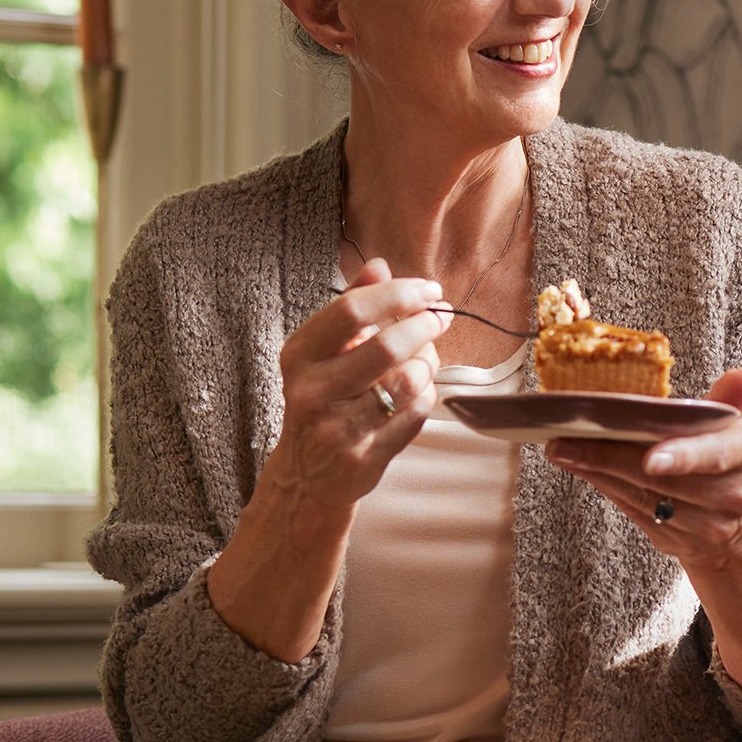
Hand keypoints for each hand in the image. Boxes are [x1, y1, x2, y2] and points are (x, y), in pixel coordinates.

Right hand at [258, 260, 447, 516]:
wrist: (306, 475)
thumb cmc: (322, 399)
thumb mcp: (323, 352)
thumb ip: (351, 307)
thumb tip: (379, 266)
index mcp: (299, 355)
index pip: (351, 310)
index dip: (398, 294)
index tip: (429, 289)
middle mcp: (313, 390)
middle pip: (387, 346)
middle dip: (425, 325)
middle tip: (442, 316)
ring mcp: (339, 427)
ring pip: (409, 382)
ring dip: (428, 364)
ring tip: (424, 360)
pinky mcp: (365, 457)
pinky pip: (416, 414)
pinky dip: (426, 396)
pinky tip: (416, 393)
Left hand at [550, 369, 741, 582]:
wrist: (739, 525)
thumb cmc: (728, 457)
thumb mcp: (736, 425)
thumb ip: (728, 401)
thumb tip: (740, 377)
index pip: (712, 456)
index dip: (682, 457)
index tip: (652, 459)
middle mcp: (728, 496)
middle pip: (662, 480)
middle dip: (612, 458)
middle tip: (568, 441)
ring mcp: (703, 526)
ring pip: (641, 498)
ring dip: (598, 471)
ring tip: (563, 450)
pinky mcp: (675, 541)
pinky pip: (634, 511)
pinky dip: (605, 487)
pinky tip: (581, 467)